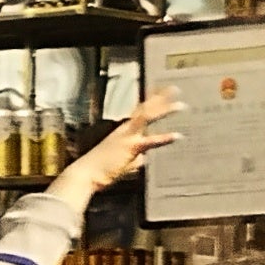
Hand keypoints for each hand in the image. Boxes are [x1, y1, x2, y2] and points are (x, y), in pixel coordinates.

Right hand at [50, 87, 181, 204]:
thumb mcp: (120, 163)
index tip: (160, 92)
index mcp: (122, 132)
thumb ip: (134, 159)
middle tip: (174, 89)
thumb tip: (143, 160)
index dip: (150, 102)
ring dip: (164, 110)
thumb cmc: (98, 171)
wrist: (85, 174)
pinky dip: (164, 138)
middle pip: (144, 109)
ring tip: (179, 105)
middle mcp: (125, 130)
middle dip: (159, 98)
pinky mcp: (131, 147)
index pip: (138, 112)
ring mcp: (128, 137)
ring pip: (148, 117)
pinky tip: (176, 135)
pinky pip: (150, 140)